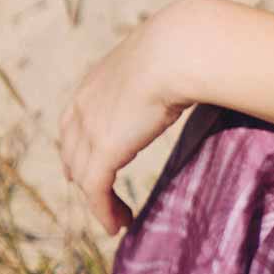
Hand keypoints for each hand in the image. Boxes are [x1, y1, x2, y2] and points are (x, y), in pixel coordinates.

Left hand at [57, 0, 194, 235]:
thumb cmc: (187, 49)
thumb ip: (169, 69)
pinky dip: (104, 212)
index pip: (74, 120)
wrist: (179, 50)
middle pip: (72, 151)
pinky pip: (96, 191)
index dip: (78, 146)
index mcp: (96, 81)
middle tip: (100, 197)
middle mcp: (84, 105)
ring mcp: (90, 129)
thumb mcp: (166, 59)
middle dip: (83, 175)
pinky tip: (118, 225)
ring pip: (85, 176)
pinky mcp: (103, 152)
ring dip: (100, 201)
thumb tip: (201, 67)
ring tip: (117, 219)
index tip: (85, 164)